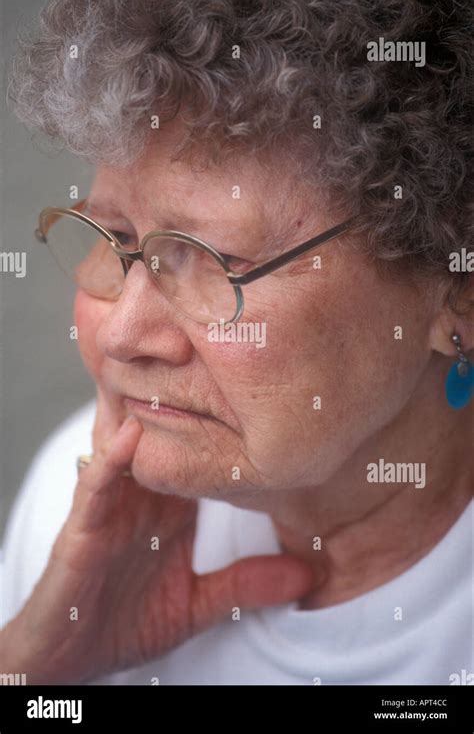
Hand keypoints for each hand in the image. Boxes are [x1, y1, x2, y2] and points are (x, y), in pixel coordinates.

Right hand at [0, 390, 313, 684]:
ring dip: (144, 410)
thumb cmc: (127, 622)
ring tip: (172, 367)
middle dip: (182, 394)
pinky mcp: (82, 529)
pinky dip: (112, 462)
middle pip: (160, 433)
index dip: (222, 419)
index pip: (195, 449)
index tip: (259, 387)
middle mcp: (139, 495)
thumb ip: (247, 584)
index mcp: (166, 504)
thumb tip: (310, 576)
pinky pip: (96, 487)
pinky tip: (131, 437)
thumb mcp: (198, 603)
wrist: (70, 660)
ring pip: (124, 446)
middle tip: (214, 349)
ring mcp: (110, 506)